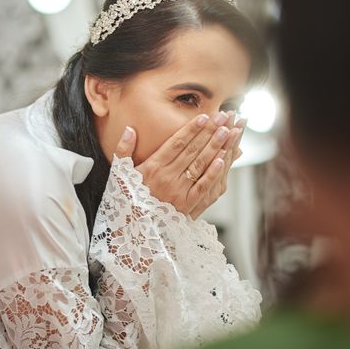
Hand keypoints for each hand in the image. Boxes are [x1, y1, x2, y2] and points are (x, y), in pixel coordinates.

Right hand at [113, 112, 240, 214]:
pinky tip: (224, 159)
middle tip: (224, 117)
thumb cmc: (126, 200)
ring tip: (230, 131)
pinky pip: (204, 187)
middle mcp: (167, 178)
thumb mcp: (119, 174)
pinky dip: (214, 172)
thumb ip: (123, 150)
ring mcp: (179, 192)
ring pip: (201, 165)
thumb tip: (129, 129)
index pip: (177, 143)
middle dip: (210, 132)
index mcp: (152, 167)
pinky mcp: (187, 206)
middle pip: (193, 150)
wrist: (131, 232)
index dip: (192, 129)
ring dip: (217, 147)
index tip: (205, 116)